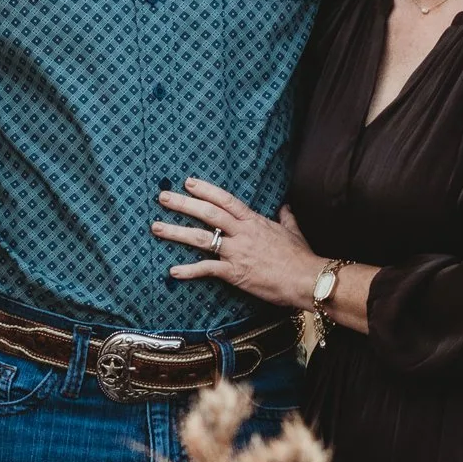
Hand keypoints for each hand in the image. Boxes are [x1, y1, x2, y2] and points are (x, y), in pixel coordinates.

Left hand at [153, 180, 319, 308]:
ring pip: (201, 238)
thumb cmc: (301, 257)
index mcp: (254, 221)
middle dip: (182, 204)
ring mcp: (237, 252)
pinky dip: (189, 270)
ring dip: (176, 232)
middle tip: (163, 197)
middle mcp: (242, 233)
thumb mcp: (293, 231)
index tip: (188, 182)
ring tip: (157, 228)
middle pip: (207, 213)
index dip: (205, 190)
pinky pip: (207, 269)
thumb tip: (285, 207)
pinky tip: (173, 271)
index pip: (225, 200)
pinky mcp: (235, 273)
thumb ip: (286, 217)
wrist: (306, 279)